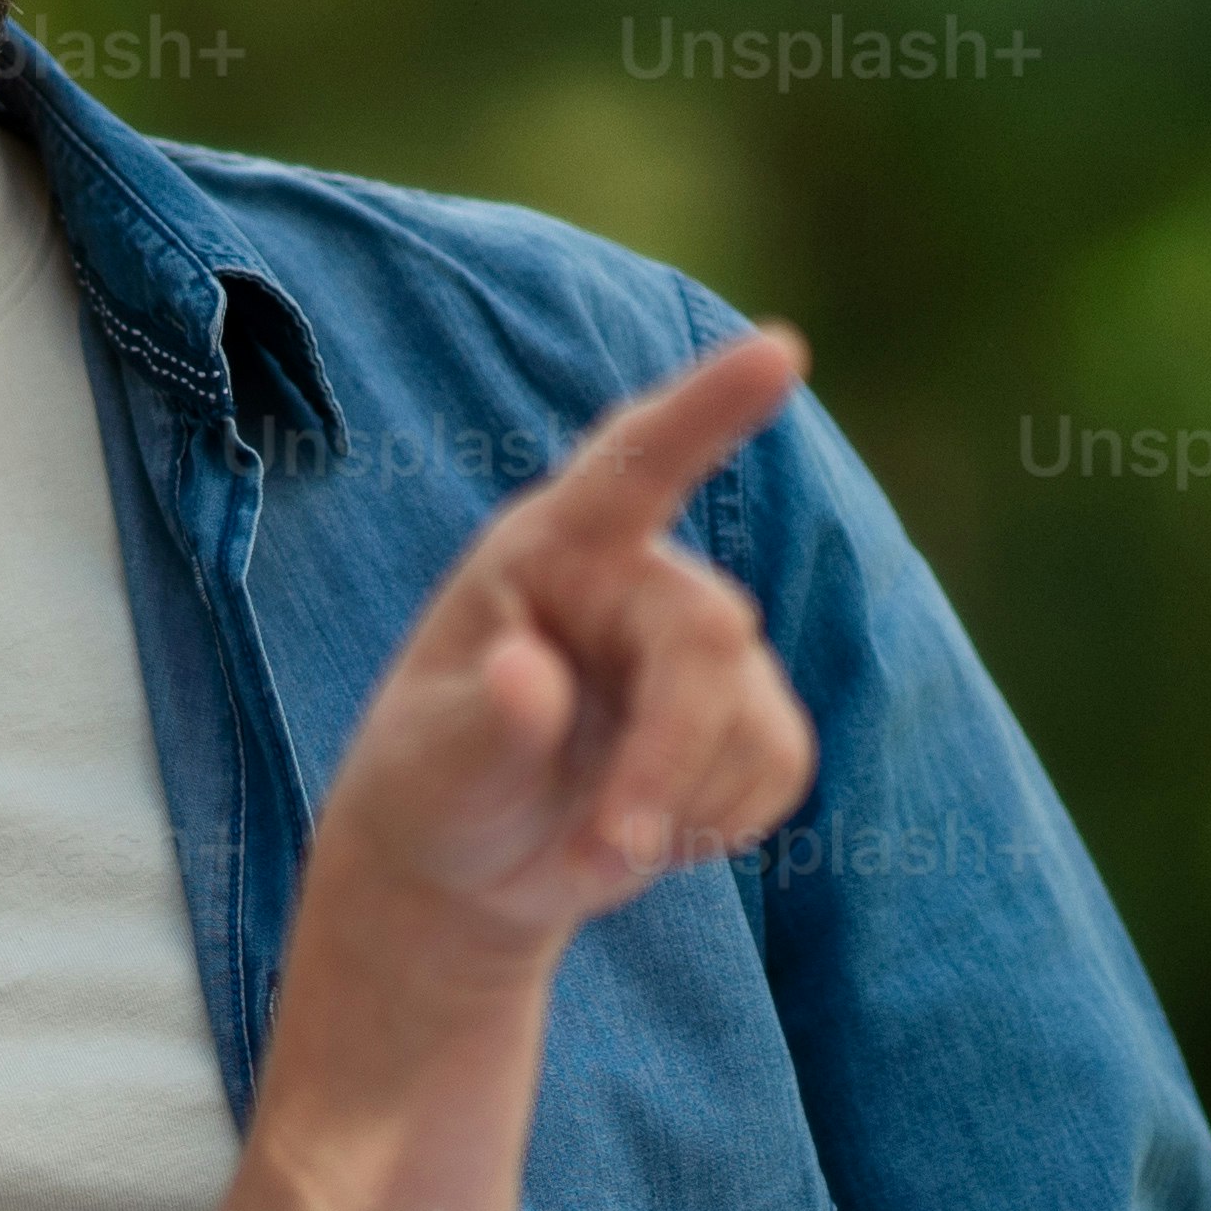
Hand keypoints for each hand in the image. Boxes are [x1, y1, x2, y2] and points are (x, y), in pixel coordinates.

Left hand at [311, 329, 820, 965]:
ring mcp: (703, 644)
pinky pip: (779, 767)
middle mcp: (638, 577)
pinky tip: (650, 831)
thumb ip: (481, 721)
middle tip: (607, 851)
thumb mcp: (429, 763)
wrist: (474, 860)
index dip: (708, 407)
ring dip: (679, 806)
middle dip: (667, 756)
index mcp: (551, 549)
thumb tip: (525, 676)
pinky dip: (715, 824)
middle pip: (708, 638)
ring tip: (592, 846)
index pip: (634, 463)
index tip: (782, 350)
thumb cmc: (434, 786)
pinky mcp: (751, 715)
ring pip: (751, 719)